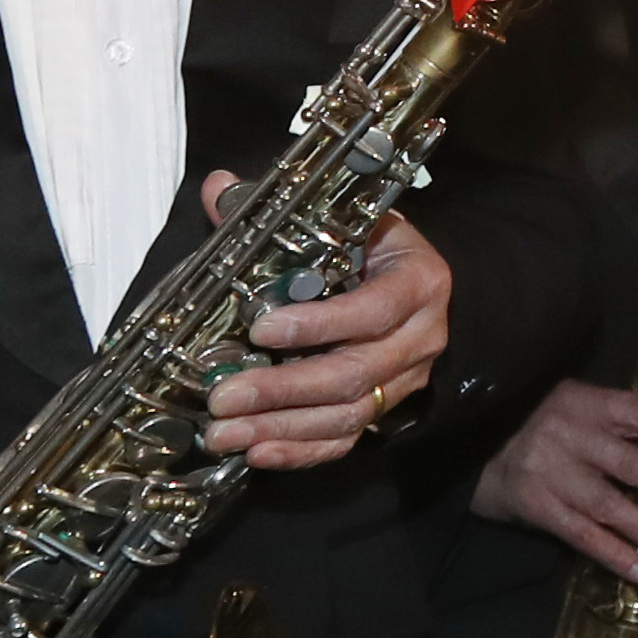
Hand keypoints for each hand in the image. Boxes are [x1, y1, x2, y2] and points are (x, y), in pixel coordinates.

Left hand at [208, 178, 448, 463]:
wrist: (420, 286)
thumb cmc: (374, 249)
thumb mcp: (344, 223)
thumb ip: (282, 213)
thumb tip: (217, 185)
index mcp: (417, 281)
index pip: (373, 309)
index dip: (319, 323)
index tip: (259, 328)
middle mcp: (421, 336)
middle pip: (354, 373)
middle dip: (282, 389)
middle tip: (223, 396)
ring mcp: (406, 380)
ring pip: (347, 414)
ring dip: (281, 427)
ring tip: (224, 431)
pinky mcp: (388, 410)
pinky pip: (347, 440)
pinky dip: (302, 451)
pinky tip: (257, 452)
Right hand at [468, 381, 637, 582]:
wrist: (480, 445)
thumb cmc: (550, 426)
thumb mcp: (584, 407)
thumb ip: (626, 422)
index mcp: (589, 403)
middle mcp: (571, 436)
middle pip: (628, 463)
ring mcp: (552, 474)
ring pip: (607, 505)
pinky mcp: (538, 508)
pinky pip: (582, 535)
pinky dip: (614, 555)